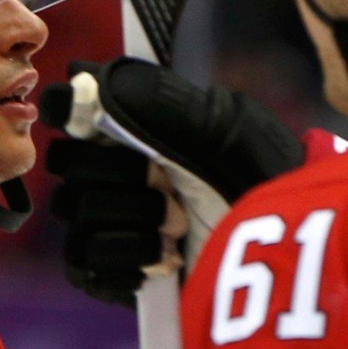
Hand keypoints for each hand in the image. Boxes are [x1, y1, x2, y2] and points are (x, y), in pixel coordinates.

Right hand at [40, 58, 307, 304]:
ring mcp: (102, 222)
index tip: (90, 118)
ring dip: (135, 219)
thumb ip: (156, 97)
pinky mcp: (103, 273)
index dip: (69, 109)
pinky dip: (130, 258)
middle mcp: (108, 169)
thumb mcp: (223, 126)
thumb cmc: (258, 179)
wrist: (282, 252)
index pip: (65, 105)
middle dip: (124, 175)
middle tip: (171, 185)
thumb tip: (86, 75)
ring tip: (180, 227)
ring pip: (76, 212)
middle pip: (68, 162)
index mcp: (131, 124)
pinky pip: (84, 262)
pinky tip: (166, 258)